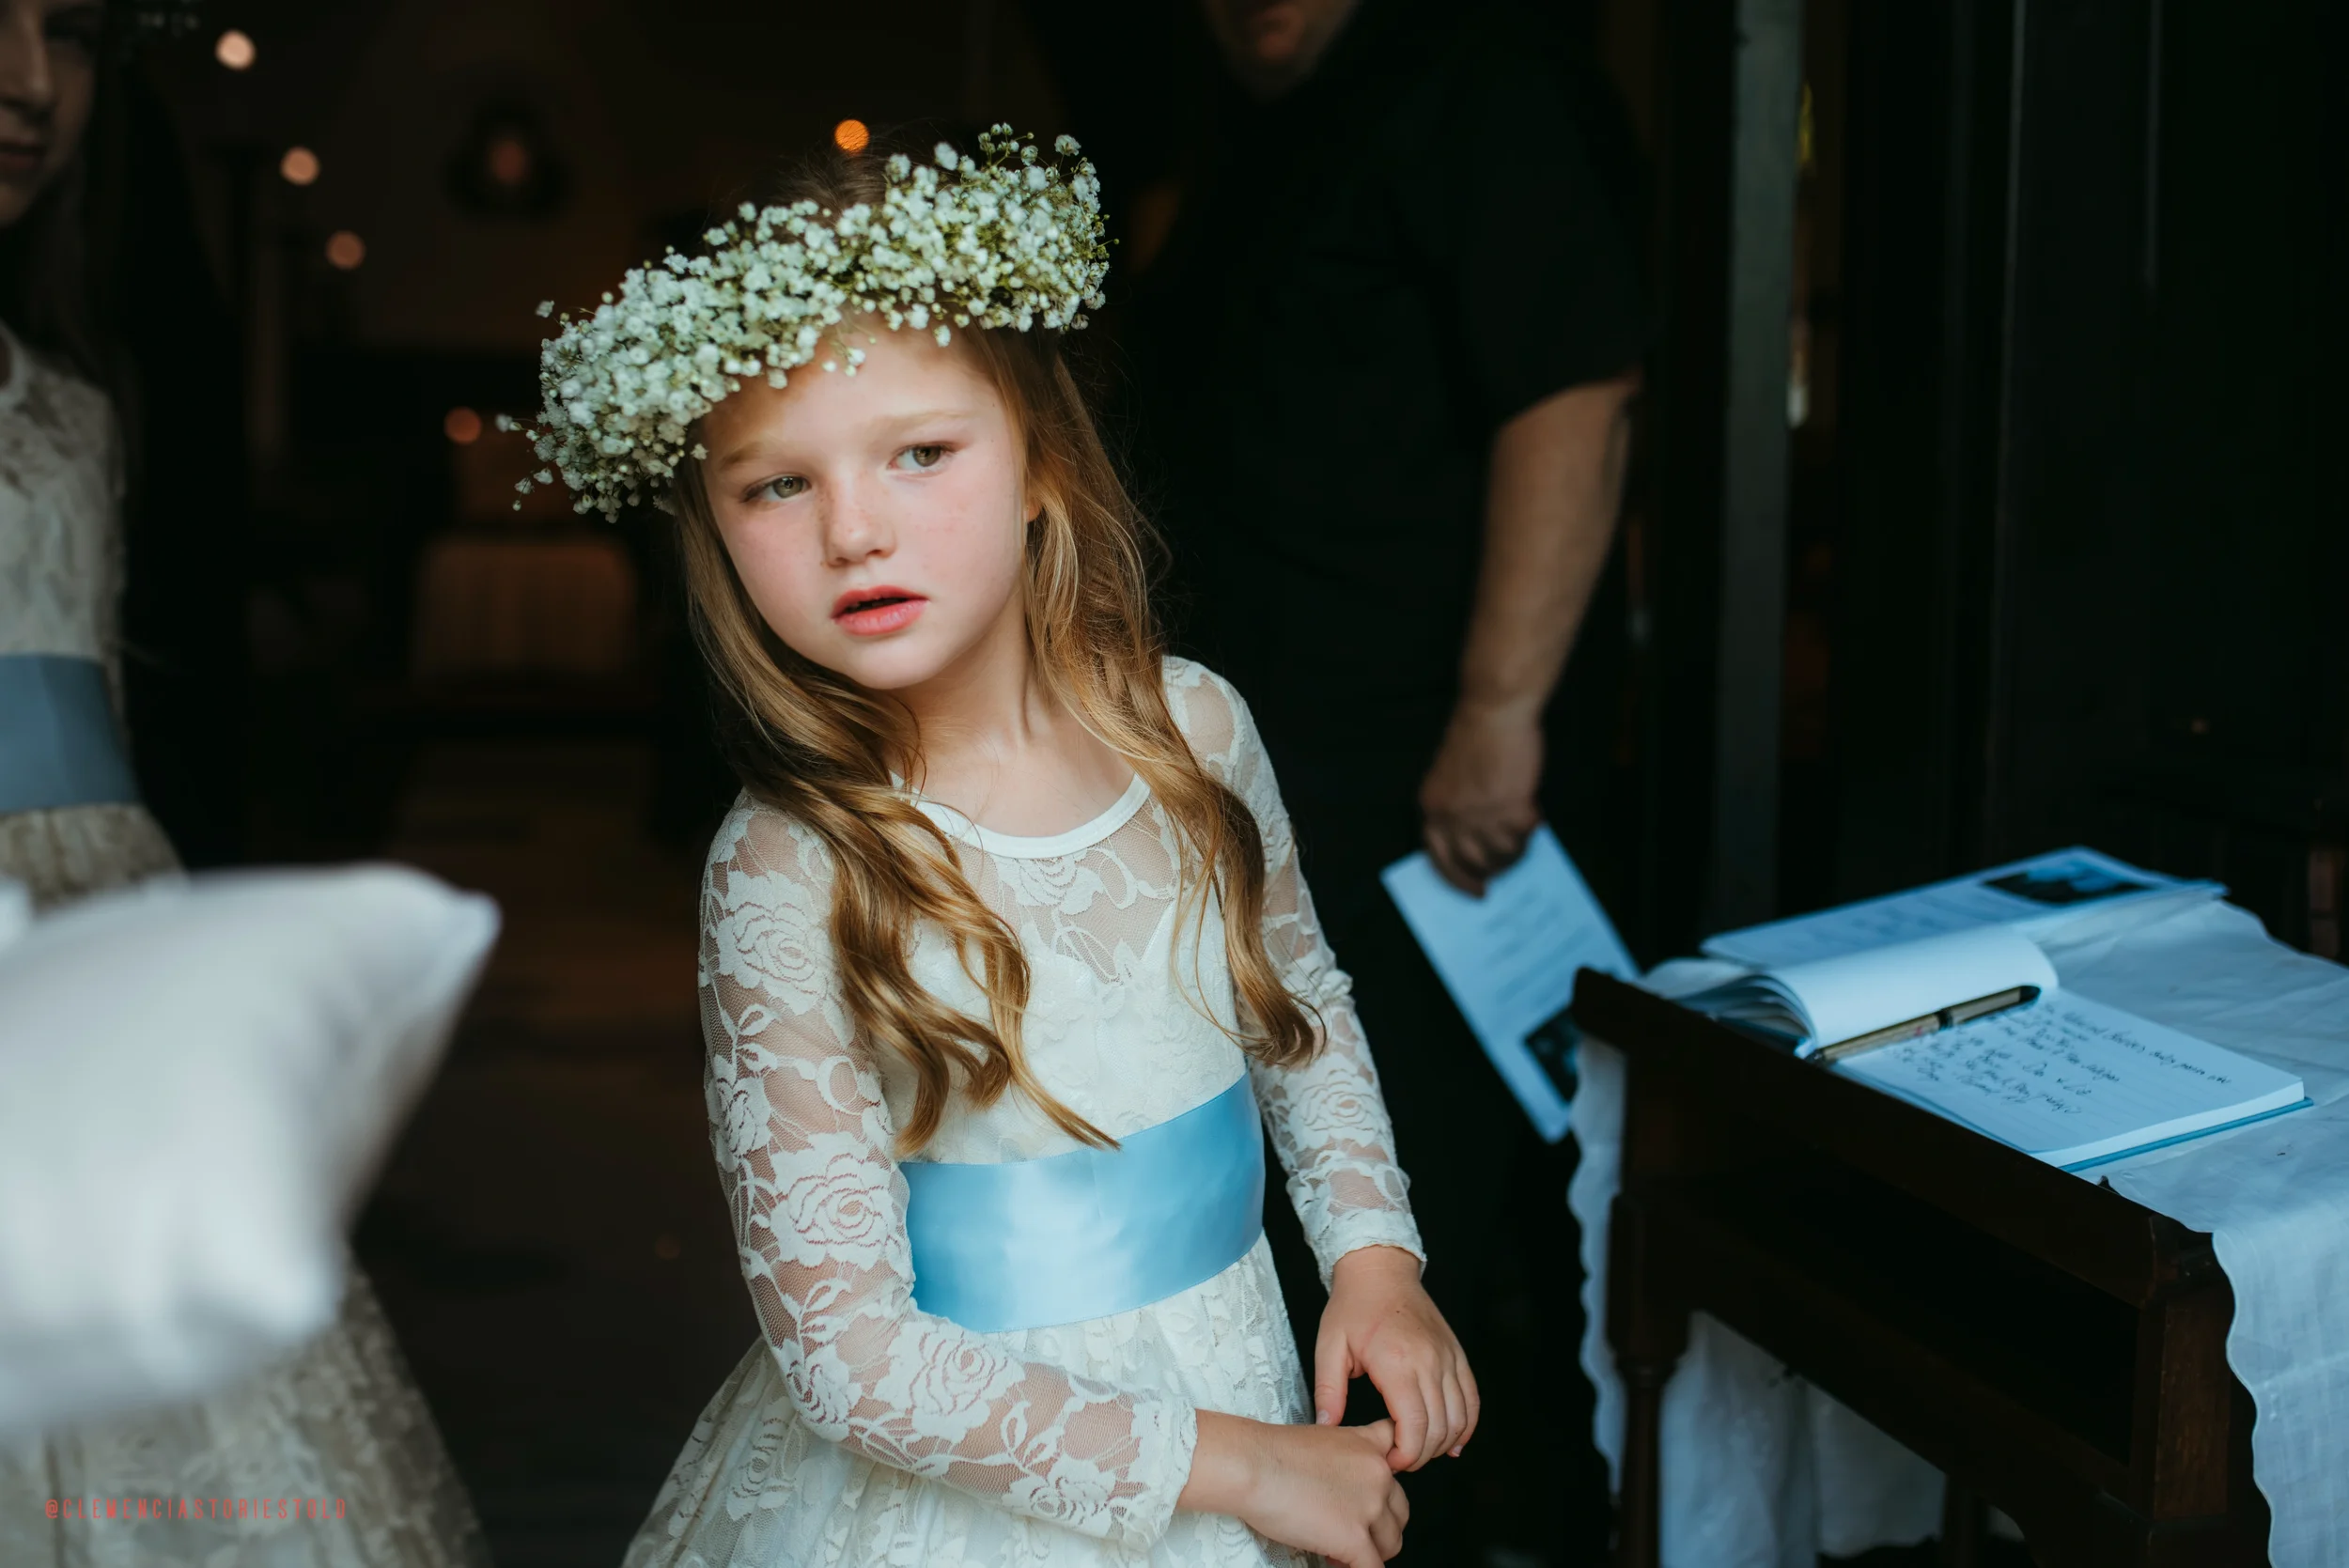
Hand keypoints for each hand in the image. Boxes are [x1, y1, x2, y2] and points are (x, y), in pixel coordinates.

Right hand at [1181, 1410, 1406, 1566]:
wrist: (1253, 1464)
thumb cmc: (1272, 1453)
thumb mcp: (1321, 1438)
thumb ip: (1345, 1459)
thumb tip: (1344, 1488)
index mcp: (1369, 1445)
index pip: (1406, 1456)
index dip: (1391, 1480)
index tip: (1380, 1495)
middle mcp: (1378, 1474)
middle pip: (1400, 1511)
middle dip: (1379, 1526)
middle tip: (1351, 1531)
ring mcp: (1370, 1506)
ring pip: (1391, 1543)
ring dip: (1369, 1551)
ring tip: (1337, 1549)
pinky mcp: (1355, 1538)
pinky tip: (1334, 1562)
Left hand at [1316, 1246, 1478, 1470]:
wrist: (1380, 1269)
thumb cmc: (1353, 1305)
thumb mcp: (1329, 1347)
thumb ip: (1329, 1391)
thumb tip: (1327, 1427)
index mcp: (1397, 1362)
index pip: (1414, 1425)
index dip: (1405, 1454)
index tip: (1389, 1461)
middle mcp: (1429, 1361)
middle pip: (1439, 1427)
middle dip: (1421, 1455)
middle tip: (1399, 1461)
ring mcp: (1448, 1357)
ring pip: (1460, 1417)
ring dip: (1444, 1443)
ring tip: (1419, 1451)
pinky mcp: (1457, 1354)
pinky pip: (1472, 1398)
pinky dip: (1466, 1424)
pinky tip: (1453, 1440)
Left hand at [1418, 700, 1542, 894]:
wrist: (1493, 712)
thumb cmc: (1474, 738)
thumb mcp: (1449, 778)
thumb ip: (1457, 810)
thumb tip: (1477, 844)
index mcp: (1432, 807)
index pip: (1439, 858)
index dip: (1458, 879)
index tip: (1477, 890)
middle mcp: (1453, 815)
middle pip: (1473, 862)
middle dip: (1494, 868)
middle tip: (1508, 865)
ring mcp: (1482, 813)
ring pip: (1502, 854)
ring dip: (1516, 850)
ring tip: (1522, 834)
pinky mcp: (1511, 805)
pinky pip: (1524, 834)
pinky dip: (1531, 830)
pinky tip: (1533, 815)